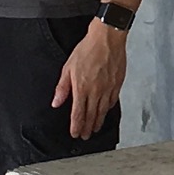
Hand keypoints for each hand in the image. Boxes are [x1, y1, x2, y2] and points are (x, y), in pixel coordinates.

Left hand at [52, 20, 127, 138]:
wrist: (108, 38)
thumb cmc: (88, 49)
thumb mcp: (68, 67)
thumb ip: (62, 87)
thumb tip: (56, 102)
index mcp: (82, 88)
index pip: (78, 113)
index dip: (76, 126)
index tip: (75, 133)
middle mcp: (96, 91)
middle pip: (91, 115)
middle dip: (87, 128)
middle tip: (85, 136)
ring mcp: (108, 88)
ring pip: (103, 111)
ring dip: (98, 122)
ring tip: (95, 128)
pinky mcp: (117, 84)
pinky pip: (112, 101)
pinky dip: (108, 109)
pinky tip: (105, 111)